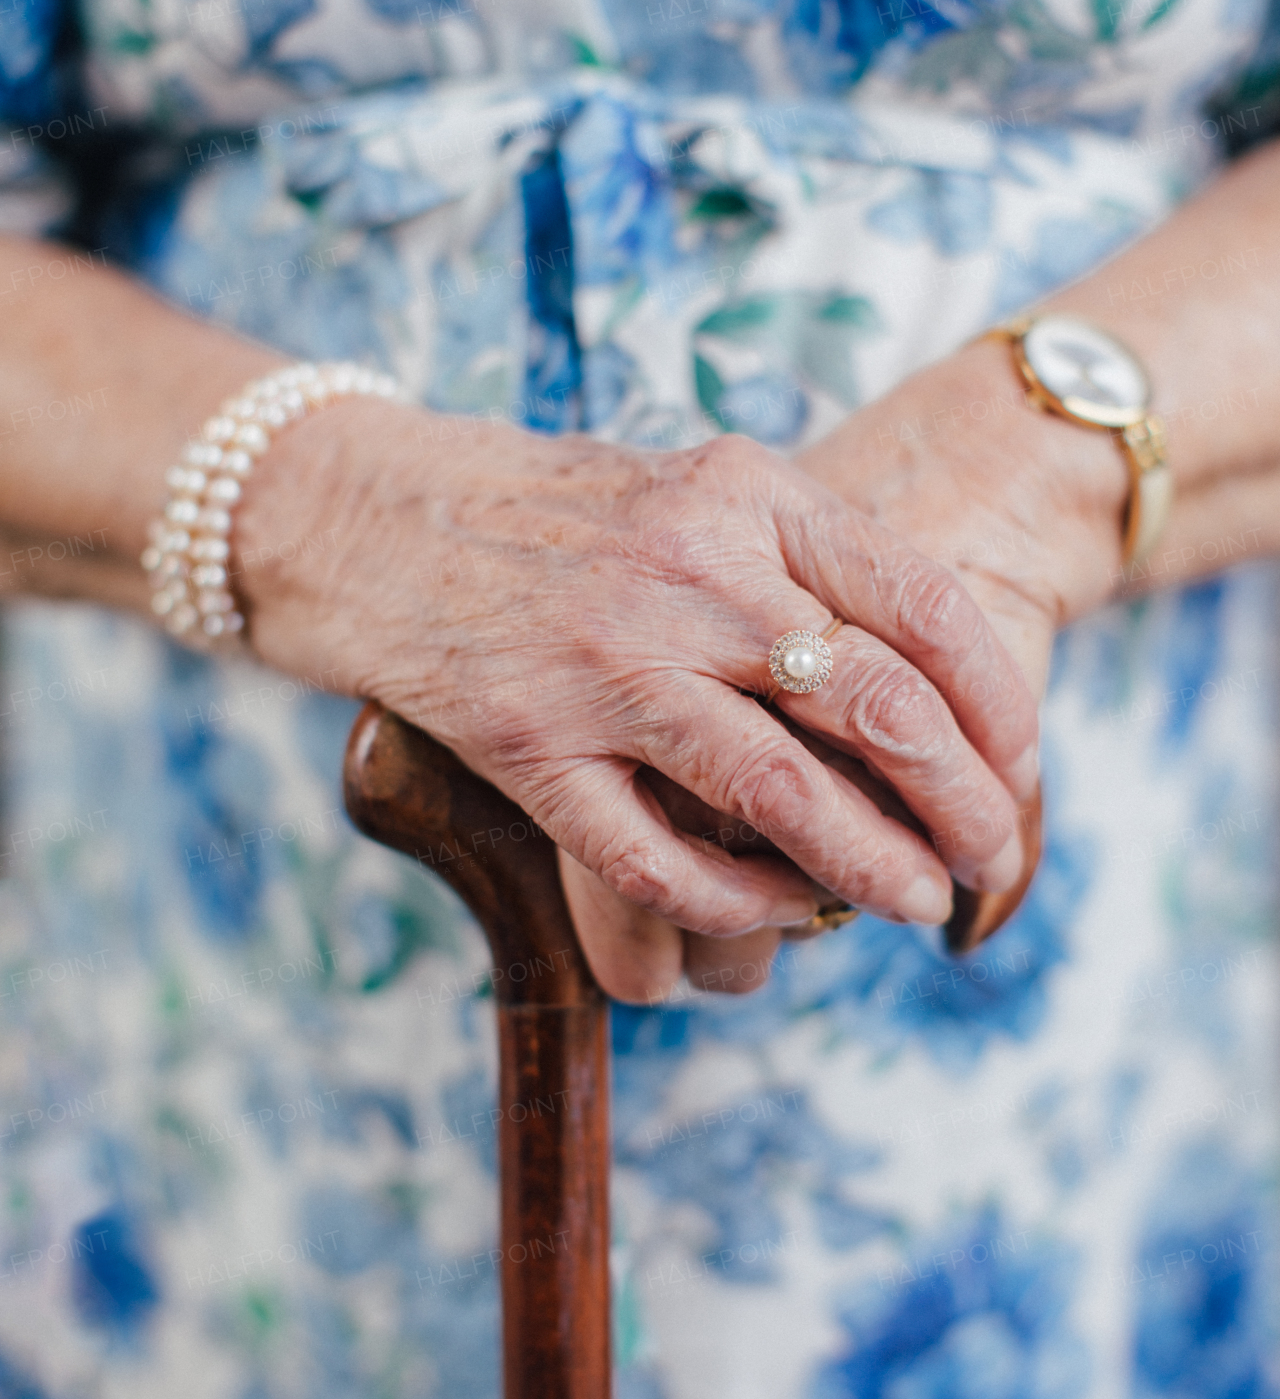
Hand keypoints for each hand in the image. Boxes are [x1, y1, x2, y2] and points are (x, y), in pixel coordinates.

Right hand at [561, 338, 1126, 1000]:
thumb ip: (806, 557)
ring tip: (918, 903)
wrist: (375, 519)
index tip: (1020, 762)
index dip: (997, 703)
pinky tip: (773, 911)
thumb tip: (932, 677)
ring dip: (872, 869)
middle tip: (992, 853)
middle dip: (964, 802)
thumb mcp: (700, 487)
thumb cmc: (560, 512)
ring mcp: (605, 667)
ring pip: (782, 798)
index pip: (922, 606)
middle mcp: (688, 575)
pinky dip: (733, 904)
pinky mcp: (530, 747)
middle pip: (877, 707)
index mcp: (747, 496)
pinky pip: (656, 858)